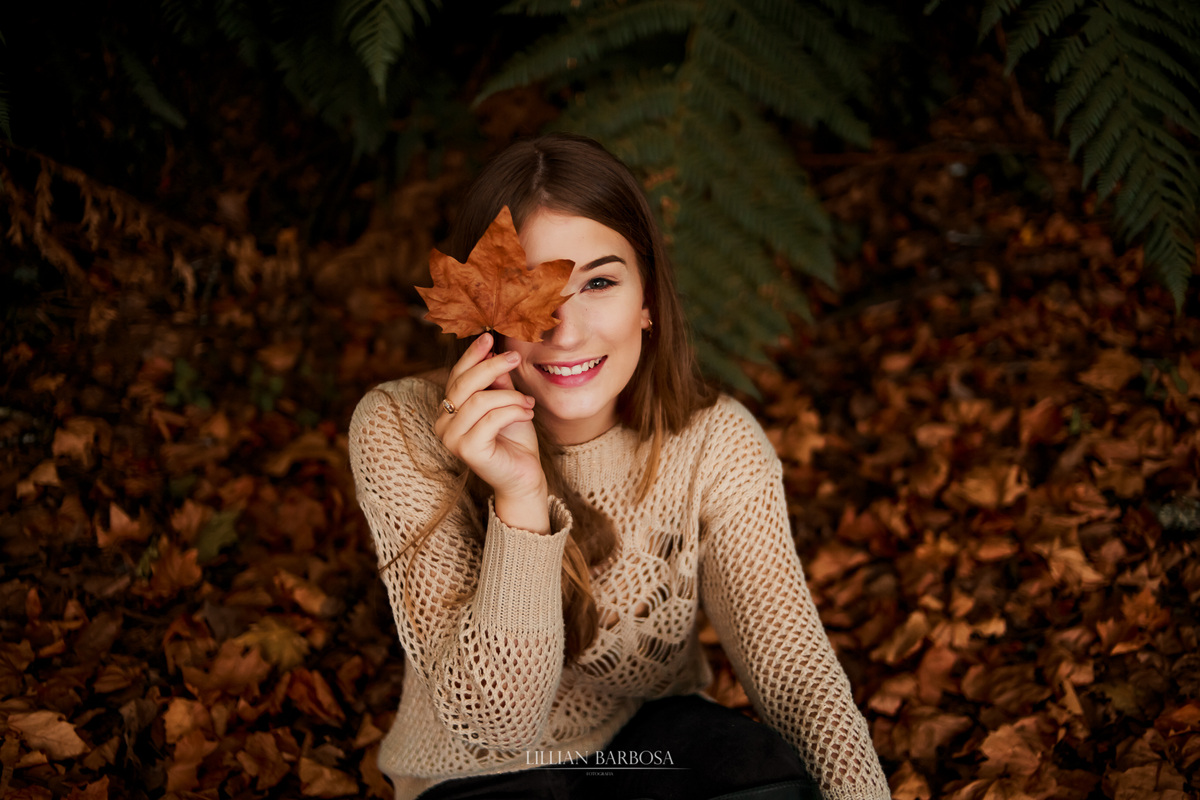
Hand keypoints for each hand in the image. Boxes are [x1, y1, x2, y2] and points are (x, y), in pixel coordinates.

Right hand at [434, 333, 549, 532]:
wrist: (524, 476)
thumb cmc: (515, 439)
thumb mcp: (507, 402)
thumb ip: (498, 381)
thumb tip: (496, 350)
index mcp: (448, 409)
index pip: (456, 376)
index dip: (472, 356)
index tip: (489, 337)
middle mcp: (443, 423)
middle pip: (464, 384)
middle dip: (492, 366)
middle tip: (515, 357)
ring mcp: (451, 439)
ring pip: (479, 401)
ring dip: (510, 396)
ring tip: (529, 402)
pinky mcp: (467, 451)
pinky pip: (491, 419)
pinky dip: (513, 411)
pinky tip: (528, 414)